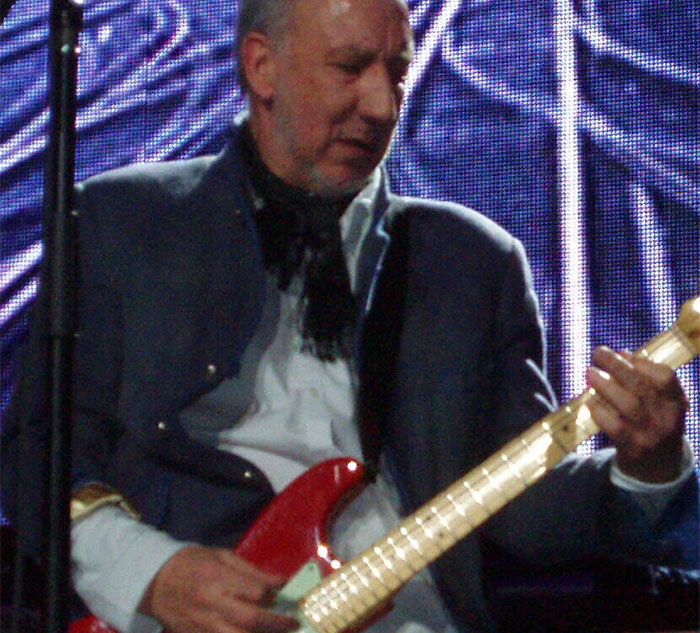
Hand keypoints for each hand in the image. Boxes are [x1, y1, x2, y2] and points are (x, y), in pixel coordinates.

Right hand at [139, 545, 298, 632]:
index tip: (288, 596)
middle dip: (276, 624)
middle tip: (293, 623)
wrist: (154, 581)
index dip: (276, 595)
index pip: (256, 592)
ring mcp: (204, 626)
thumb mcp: (222, 556)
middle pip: (251, 620)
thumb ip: (251, 572)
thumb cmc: (193, 562)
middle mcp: (213, 604)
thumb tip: (280, 582)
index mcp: (219, 578)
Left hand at [586, 346, 687, 482]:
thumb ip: (643, 381)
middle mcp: (667, 419)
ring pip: (628, 405)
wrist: (657, 470)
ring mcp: (651, 435)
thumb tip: (621, 354)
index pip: (666, 377)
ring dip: (606, 385)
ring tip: (590, 372)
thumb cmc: (652, 426)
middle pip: (642, 387)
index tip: (623, 353)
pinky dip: (600, 410)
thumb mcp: (658, 405)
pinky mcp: (633, 448)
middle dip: (617, 366)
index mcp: (676, 403)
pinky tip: (591, 401)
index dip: (643, 362)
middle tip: (598, 352)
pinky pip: (614, 426)